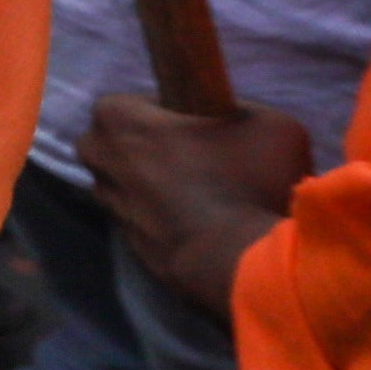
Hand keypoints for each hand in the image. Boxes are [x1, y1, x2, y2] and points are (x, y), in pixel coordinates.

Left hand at [85, 89, 314, 317]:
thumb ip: (237, 111)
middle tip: (191, 153)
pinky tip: (202, 223)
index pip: (124, 104)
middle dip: (140, 146)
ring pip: (123, 186)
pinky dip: (164, 219)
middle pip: (111, 145)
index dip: (159, 110)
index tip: (193, 121)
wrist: (242, 265)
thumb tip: (230, 121)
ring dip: (151, 185)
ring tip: (202, 193)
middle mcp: (102, 163)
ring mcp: (113, 209)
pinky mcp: (131, 249)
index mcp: (119, 123)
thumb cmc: (248, 182)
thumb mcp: (268, 123)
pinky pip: (143, 221)